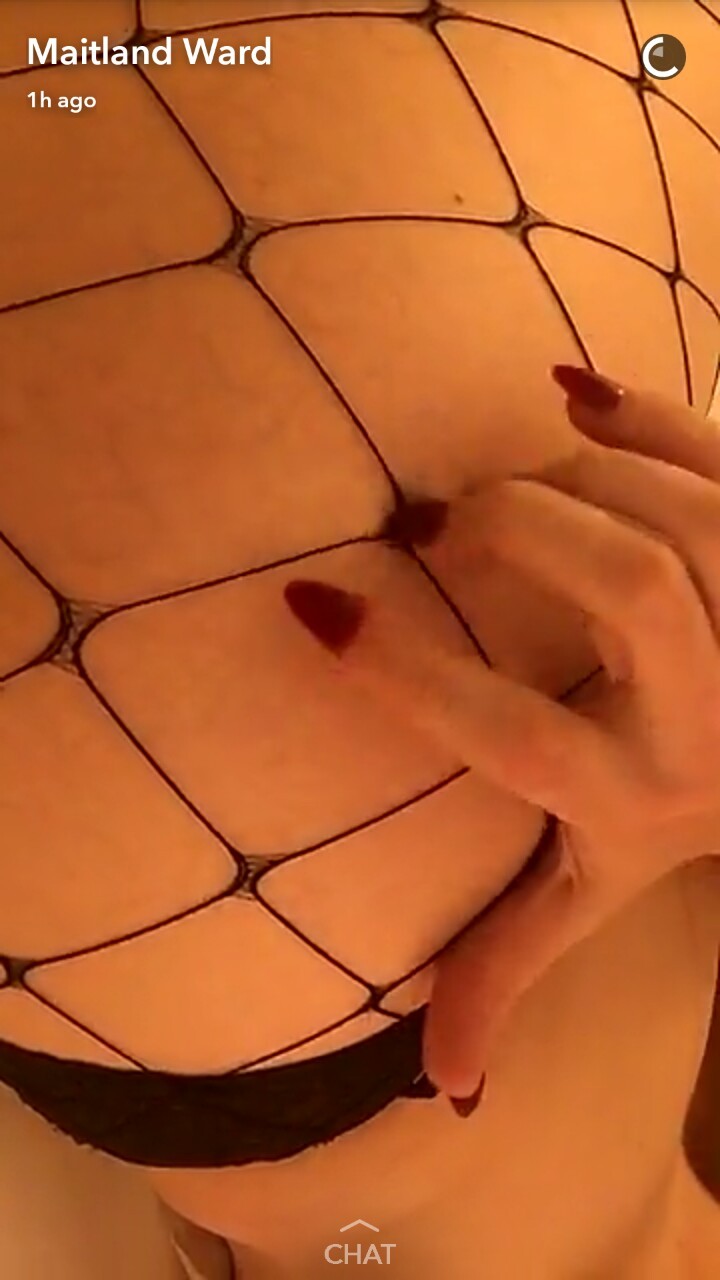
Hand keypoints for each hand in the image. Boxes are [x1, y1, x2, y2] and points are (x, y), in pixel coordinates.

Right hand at [283, 365, 719, 1101]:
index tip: (309, 607)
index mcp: (639, 794)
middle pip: (629, 589)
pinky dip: (655, 414)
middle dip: (518, 527)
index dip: (405, 672)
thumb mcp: (598, 889)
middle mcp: (713, 714)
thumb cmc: (686, 817)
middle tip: (443, 518)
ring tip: (514, 475)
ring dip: (581, 472)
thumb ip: (512, 964)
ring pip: (684, 514)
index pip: (512, 734)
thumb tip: (440, 1088)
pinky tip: (580, 393)